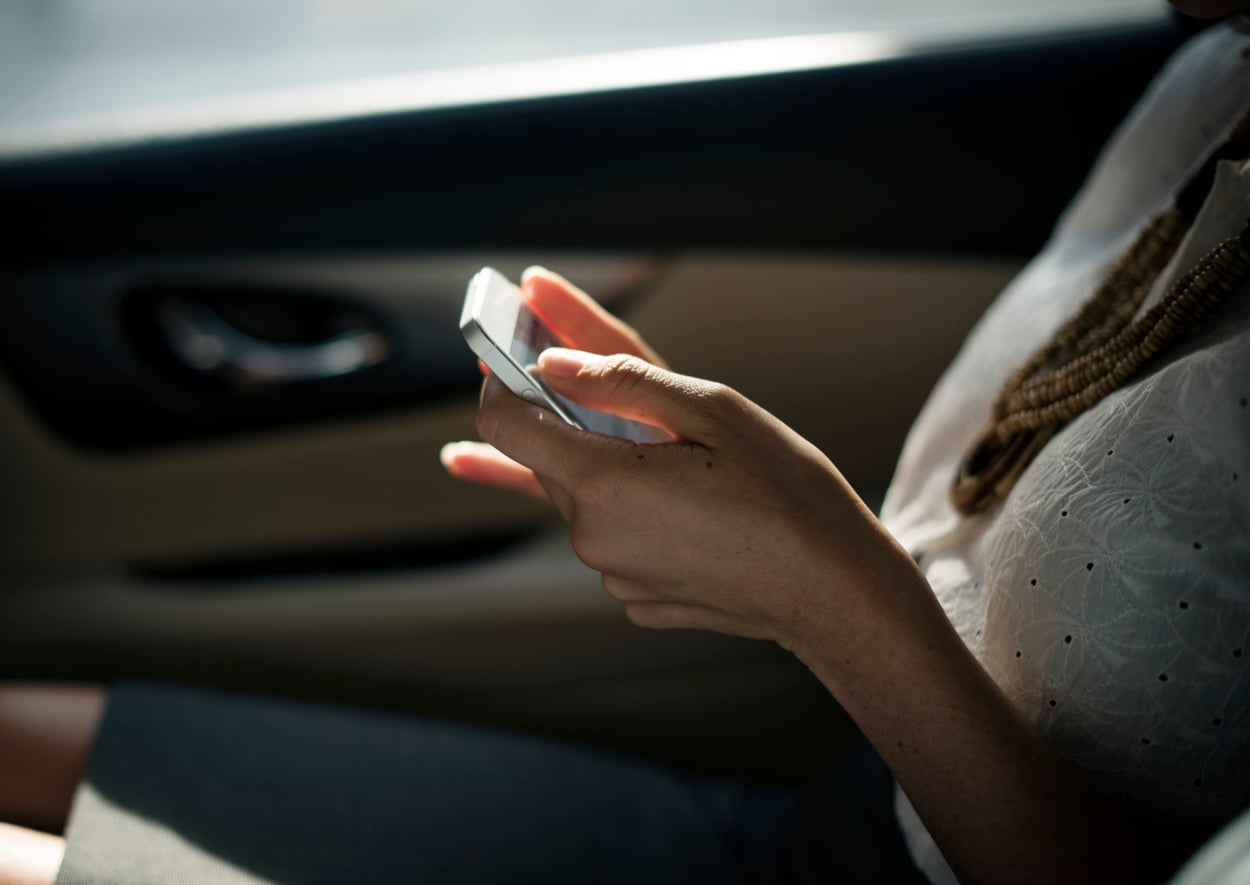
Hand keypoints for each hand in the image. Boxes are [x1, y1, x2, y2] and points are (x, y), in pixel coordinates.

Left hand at [468, 346, 902, 650]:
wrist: (832, 588)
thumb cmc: (785, 493)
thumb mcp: (711, 410)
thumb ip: (620, 381)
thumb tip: (551, 364)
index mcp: (601, 483)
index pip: (503, 422)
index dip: (503, 379)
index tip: (519, 353)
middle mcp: (592, 536)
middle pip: (547, 458)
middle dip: (569, 418)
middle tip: (614, 390)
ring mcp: (613, 574)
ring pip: (585, 499)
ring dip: (610, 467)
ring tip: (677, 458)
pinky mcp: (637, 597)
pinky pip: (617, 538)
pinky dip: (636, 513)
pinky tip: (692, 507)